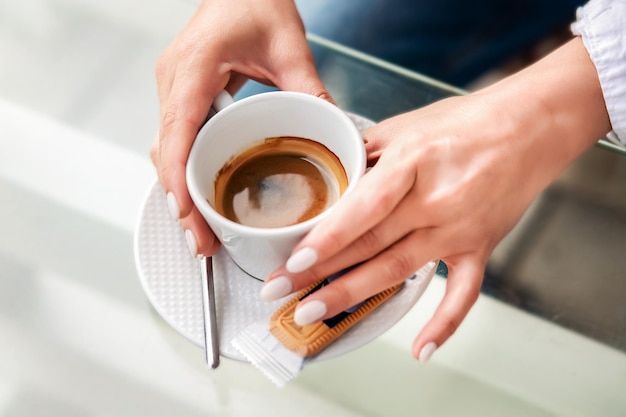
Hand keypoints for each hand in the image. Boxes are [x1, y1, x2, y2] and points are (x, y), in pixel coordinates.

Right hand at [151, 0, 330, 256]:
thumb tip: (331, 129)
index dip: (178, 179)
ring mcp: (174, 89)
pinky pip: (177, 141)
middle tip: (202, 241)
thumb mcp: (288, 44)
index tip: (186, 214)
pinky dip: (186, 172)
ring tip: (202, 230)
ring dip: (181, 191)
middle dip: (180, 201)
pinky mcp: (182, 95)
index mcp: (194, 67)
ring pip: (167, 151)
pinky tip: (202, 196)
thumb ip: (308, 87)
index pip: (177, 132)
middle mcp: (175, 80)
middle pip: (166, 152)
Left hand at [260, 38, 609, 360]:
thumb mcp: (405, 126)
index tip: (292, 264)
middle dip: (320, 273)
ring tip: (312, 313)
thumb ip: (365, 154)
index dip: (326, 239)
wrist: (531, 126)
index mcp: (412, 162)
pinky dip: (444, 323)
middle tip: (280, 294)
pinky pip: (463, 292)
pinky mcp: (479, 246)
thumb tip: (331, 179)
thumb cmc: (467, 122)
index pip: (363, 208)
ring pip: (398, 269)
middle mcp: (435, 200)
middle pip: (369, 244)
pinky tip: (419, 349)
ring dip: (352, 294)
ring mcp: (458, 228)